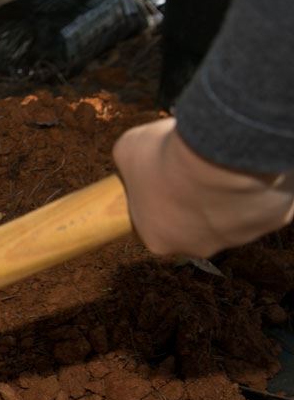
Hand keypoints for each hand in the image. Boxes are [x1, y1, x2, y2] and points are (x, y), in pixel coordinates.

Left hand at [112, 117, 293, 257]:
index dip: (158, 197)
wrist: (220, 153)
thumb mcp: (128, 150)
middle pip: (194, 223)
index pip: (154, 223)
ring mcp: (237, 237)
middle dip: (195, 198)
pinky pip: (266, 203)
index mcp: (157, 239)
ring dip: (228, 193)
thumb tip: (130, 158)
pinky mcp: (271, 221)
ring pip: (232, 214)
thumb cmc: (167, 155)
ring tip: (224, 163)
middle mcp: (196, 248)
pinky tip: (251, 167)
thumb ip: (127, 162)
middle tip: (196, 166)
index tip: (165, 175)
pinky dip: (261, 186)